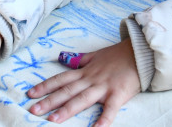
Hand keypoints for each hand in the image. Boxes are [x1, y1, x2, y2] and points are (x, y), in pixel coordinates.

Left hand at [26, 39, 140, 125]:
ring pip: (82, 99)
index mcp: (85, 71)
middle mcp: (91, 79)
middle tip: (33, 110)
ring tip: (52, 120)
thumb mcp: (96, 55)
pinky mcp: (118, 94)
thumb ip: (81, 60)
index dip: (45, 86)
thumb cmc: (119, 55)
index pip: (61, 79)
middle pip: (67, 90)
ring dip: (67, 110)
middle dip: (49, 101)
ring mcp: (104, 87)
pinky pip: (110, 109)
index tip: (30, 93)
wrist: (140, 52)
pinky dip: (103, 119)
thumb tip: (64, 58)